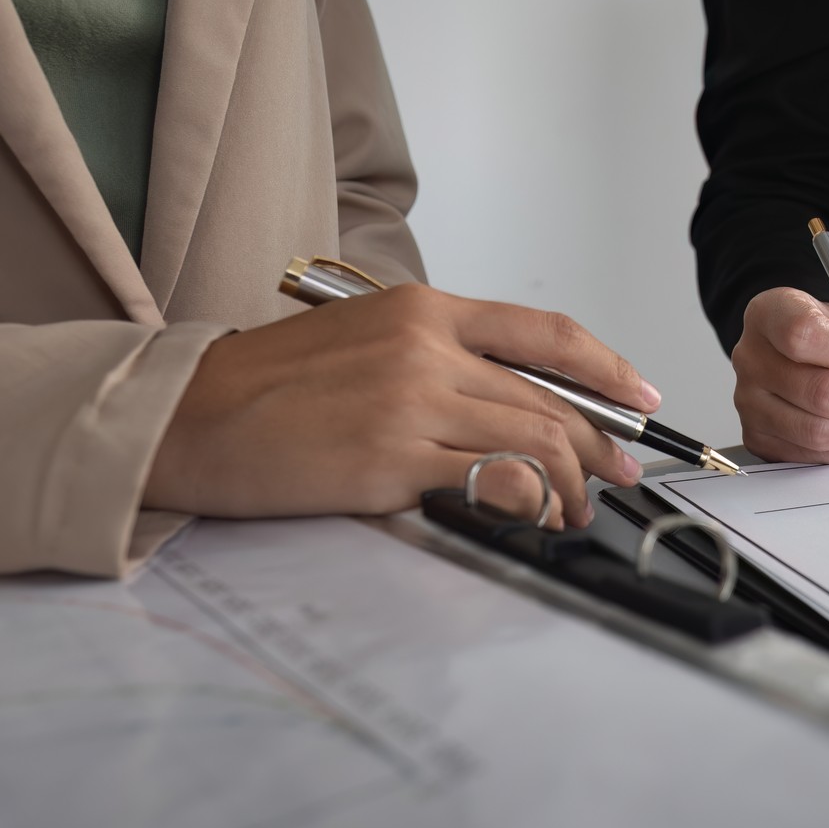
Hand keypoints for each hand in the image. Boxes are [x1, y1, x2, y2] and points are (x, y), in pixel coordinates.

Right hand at [144, 284, 659, 526]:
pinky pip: (492, 479)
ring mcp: (412, 402)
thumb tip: (506, 400)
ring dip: (572, 482)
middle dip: (601, 442)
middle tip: (620, 475)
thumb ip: (436, 358)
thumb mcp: (362, 340)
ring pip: (534, 439)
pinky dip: (531, 500)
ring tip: (576, 509)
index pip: (544, 332)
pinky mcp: (391, 459)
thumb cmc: (267, 386)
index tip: (640, 396)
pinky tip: (535, 517)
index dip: (607, 367)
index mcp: (422, 310)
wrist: (188, 416)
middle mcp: (426, 348)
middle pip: (548, 396)